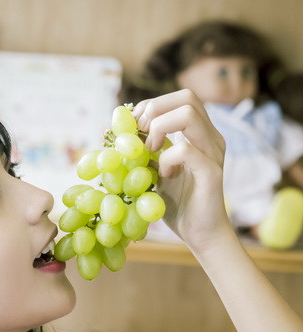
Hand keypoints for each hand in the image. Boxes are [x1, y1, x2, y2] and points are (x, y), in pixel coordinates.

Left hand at [133, 89, 229, 251]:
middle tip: (141, 134)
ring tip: (150, 150)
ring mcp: (213, 152)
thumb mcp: (155, 170)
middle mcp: (210, 137)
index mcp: (199, 133)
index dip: (152, 105)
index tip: (134, 126)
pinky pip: (186, 150)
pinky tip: (163, 175)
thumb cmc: (177, 203)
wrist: (200, 234)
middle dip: (155, 109)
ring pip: (189, 114)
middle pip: (187, 97)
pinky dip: (166, 158)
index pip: (180, 97)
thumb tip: (119, 130)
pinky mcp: (211, 172)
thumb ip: (145, 149)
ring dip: (160, 128)